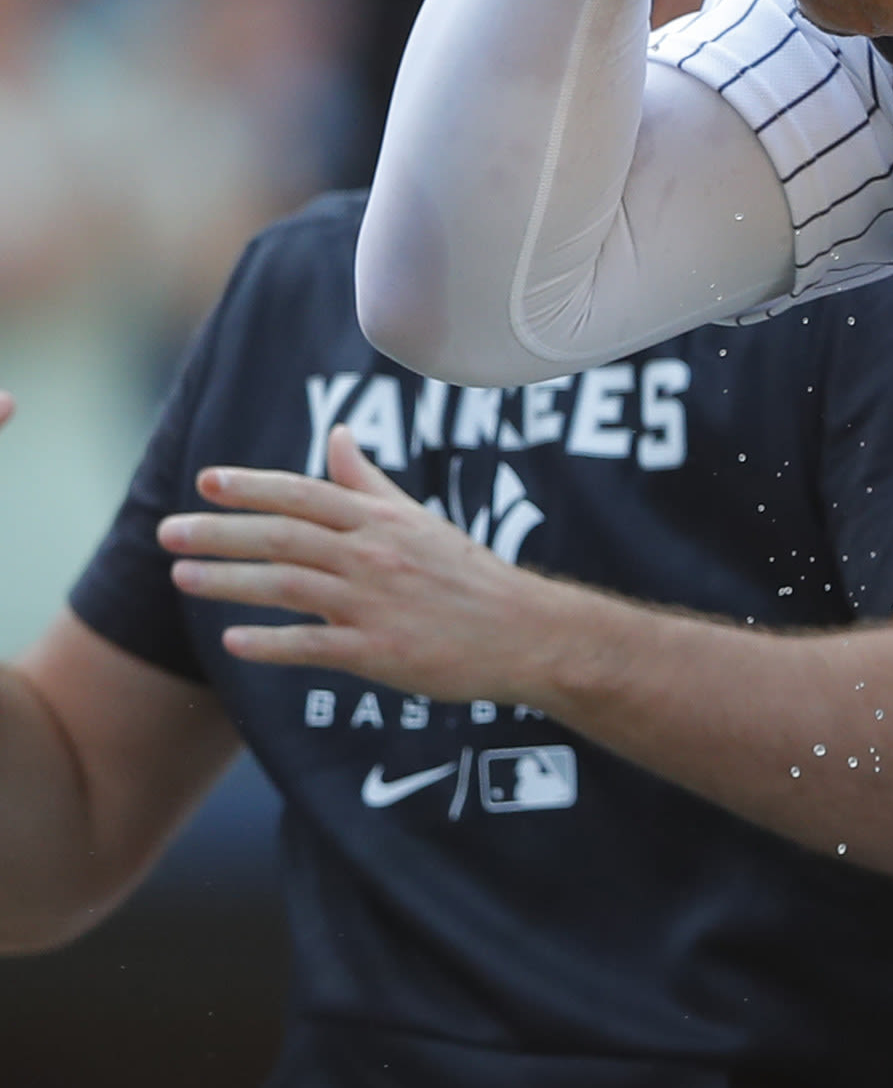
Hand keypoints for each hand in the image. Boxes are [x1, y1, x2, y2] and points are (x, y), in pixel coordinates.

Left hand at [164, 435, 581, 703]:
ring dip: (230, 581)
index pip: (306, 495)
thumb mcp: (419, 521)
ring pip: (289, 585)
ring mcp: (377, 604)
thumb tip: (335, 435)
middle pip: (284, 537)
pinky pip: (315, 646)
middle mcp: (374, 556)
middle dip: (221, 533)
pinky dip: (271, 643)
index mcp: (382, 522)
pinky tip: (233, 642)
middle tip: (170, 533)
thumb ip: (368, 482)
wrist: (527, 634)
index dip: (253, 487)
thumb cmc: (469, 577)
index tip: (206, 482)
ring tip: (183, 578)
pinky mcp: (382, 652)